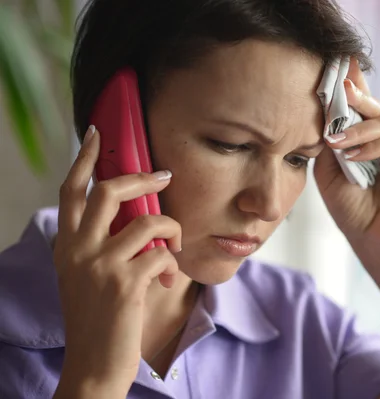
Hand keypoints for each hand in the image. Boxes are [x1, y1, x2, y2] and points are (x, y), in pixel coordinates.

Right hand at [52, 126, 181, 393]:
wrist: (94, 364)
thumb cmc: (98, 319)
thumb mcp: (86, 276)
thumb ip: (99, 244)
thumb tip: (135, 215)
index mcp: (67, 245)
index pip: (72, 191)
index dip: (85, 158)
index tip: (98, 133)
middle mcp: (79, 250)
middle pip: (110, 191)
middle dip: (143, 177)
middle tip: (164, 176)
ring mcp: (101, 266)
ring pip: (149, 221)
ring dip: (172, 230)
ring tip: (173, 247)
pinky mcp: (125, 284)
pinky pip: (162, 253)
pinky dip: (173, 263)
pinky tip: (169, 280)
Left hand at [314, 59, 379, 245]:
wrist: (373, 238)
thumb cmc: (352, 208)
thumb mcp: (330, 172)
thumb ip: (330, 144)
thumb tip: (324, 114)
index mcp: (370, 138)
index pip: (362, 106)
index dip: (352, 85)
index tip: (336, 66)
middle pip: (374, 106)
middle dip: (354, 96)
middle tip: (337, 89)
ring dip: (357, 130)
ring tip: (336, 142)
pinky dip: (374, 147)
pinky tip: (354, 157)